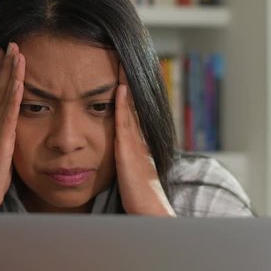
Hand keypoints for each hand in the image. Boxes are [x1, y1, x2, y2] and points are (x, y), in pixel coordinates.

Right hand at [0, 43, 25, 212]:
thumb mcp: (1, 155)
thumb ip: (6, 139)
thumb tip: (14, 131)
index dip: (0, 73)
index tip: (5, 54)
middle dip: (5, 65)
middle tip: (11, 43)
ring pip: (3, 97)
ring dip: (10, 74)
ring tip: (16, 53)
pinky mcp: (0, 142)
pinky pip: (8, 116)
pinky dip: (14, 98)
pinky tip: (19, 82)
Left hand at [114, 65, 175, 215]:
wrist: (151, 215)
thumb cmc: (138, 201)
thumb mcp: (129, 176)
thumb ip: (124, 164)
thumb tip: (119, 160)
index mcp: (136, 145)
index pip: (129, 111)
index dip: (125, 91)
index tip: (119, 70)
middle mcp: (138, 139)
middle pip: (132, 103)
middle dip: (127, 79)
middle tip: (121, 54)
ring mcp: (136, 143)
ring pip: (130, 107)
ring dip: (126, 84)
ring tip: (120, 60)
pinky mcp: (130, 150)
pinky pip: (126, 121)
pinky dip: (124, 103)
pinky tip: (120, 87)